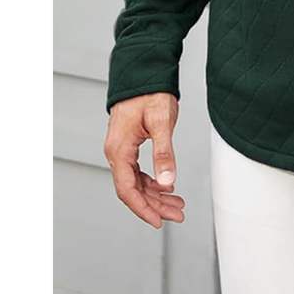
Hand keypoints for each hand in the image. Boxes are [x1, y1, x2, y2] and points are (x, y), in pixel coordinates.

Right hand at [104, 92, 185, 227]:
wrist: (143, 71)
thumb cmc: (150, 93)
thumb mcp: (161, 122)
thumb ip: (164, 153)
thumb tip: (168, 182)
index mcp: (119, 150)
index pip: (128, 190)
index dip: (143, 209)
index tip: (159, 222)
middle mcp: (116, 152)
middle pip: (133, 189)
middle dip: (155, 205)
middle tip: (177, 214)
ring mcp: (121, 149)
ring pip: (136, 182)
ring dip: (156, 195)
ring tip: (177, 204)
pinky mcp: (128, 144)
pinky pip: (138, 171)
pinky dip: (153, 181)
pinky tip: (167, 187)